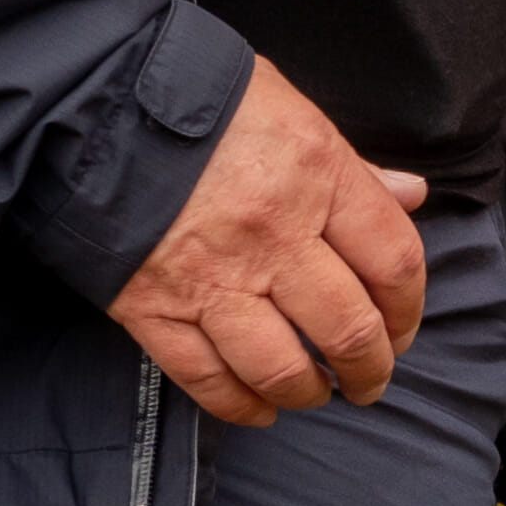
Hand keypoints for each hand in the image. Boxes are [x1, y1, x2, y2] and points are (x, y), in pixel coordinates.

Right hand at [103, 59, 429, 427]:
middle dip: (369, 368)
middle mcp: (273, 234)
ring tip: (316, 393)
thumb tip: (410, 195)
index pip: (393, 260)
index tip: (403, 327)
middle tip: (370, 380)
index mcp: (317, 174)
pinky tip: (258, 409)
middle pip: (348, 328)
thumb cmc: (202, 97)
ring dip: (309, 393)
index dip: (409, 307)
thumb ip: (352, 165)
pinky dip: (239, 406)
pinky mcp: (155, 308)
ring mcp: (212, 277)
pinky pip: (208, 379)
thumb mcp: (291, 108)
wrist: (95, 102)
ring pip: (281, 367)